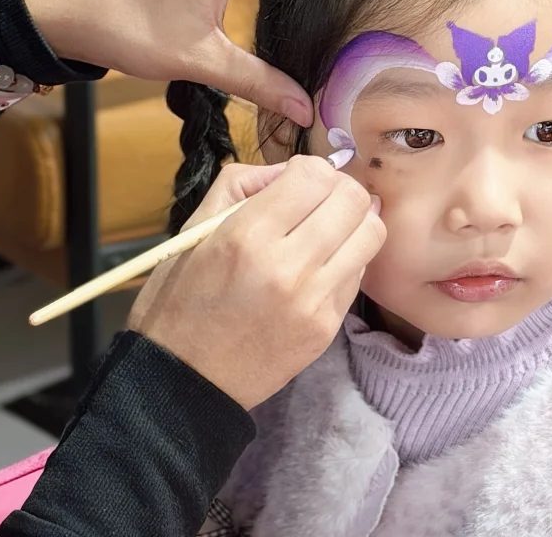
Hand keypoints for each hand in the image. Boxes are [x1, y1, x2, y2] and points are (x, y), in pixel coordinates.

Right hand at [129, 157, 385, 409]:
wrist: (184, 382)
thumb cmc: (180, 299)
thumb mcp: (195, 227)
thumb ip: (243, 184)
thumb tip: (288, 172)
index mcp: (247, 234)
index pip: (315, 175)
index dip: (308, 168)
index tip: (292, 181)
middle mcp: (287, 266)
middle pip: (353, 200)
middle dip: (339, 189)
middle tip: (317, 200)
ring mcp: (313, 302)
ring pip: (370, 234)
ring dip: (352, 222)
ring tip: (327, 229)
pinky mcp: (327, 330)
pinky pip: (359, 273)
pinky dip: (347, 258)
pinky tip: (320, 264)